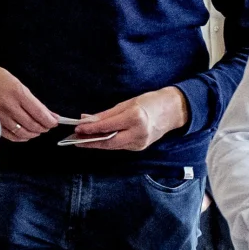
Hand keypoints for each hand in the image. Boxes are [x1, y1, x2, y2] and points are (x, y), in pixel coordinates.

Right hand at [0, 64, 67, 142]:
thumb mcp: (18, 84)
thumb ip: (34, 101)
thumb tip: (49, 114)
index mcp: (18, 93)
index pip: (39, 113)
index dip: (50, 121)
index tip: (55, 122)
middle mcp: (9, 106)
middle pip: (32, 124)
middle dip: (43, 127)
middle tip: (47, 126)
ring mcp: (0, 116)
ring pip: (22, 132)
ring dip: (33, 133)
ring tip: (37, 130)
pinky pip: (10, 136)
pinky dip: (20, 138)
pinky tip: (25, 135)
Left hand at [67, 86, 190, 155]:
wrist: (172, 110)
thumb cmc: (150, 102)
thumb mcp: (127, 103)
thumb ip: (107, 114)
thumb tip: (88, 120)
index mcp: (135, 117)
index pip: (107, 126)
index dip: (91, 129)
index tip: (77, 128)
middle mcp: (138, 132)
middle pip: (109, 142)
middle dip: (90, 142)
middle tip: (75, 140)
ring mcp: (140, 142)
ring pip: (113, 146)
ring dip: (97, 144)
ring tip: (83, 141)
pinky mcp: (140, 147)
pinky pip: (120, 146)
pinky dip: (108, 143)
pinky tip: (99, 141)